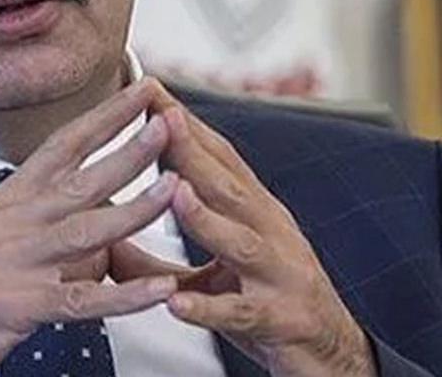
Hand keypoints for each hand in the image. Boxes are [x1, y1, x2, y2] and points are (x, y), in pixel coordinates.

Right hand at [0, 79, 180, 376]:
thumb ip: (38, 223)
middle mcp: (11, 223)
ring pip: (86, 230)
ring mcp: (15, 263)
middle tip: (171, 123)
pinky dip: (124, 297)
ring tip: (176, 188)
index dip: (104, 118)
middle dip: (130, 149)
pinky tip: (158, 290)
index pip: (61, 146)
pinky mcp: (19, 307)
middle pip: (81, 178)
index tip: (140, 93)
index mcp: (7, 202)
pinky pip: (83, 301)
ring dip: (136, 208)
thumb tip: (83, 215)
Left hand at [138, 88, 376, 376]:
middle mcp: (272, 234)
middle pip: (230, 187)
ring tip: (173, 194)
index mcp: (256, 214)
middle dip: (196, 150)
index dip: (188, 124)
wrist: (334, 355)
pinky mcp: (281, 320)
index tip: (152, 90)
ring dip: (205, 217)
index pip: (221, 159)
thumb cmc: (272, 301)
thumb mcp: (221, 270)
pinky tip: (177, 304)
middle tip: (163, 117)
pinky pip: (241, 313)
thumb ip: (167, 254)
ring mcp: (280, 276)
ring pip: (241, 242)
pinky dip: (209, 307)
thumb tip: (107, 239)